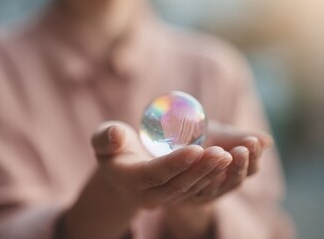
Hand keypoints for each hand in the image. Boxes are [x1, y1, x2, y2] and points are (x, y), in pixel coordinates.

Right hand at [91, 121, 232, 208]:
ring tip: (230, 156)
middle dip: (200, 170)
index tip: (196, 148)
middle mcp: (148, 195)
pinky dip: (214, 179)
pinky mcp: (177, 197)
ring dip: (211, 174)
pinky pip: (197, 191)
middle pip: (177, 185)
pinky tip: (229, 165)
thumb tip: (115, 134)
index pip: (154, 174)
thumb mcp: (102, 139)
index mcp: (129, 179)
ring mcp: (164, 199)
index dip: (175, 163)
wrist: (122, 172)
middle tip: (221, 152)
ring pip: (191, 190)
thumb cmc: (113, 149)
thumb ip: (105, 137)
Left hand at [170, 120, 273, 203]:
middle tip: (241, 149)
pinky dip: (193, 177)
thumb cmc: (196, 140)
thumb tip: (268, 142)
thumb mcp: (217, 136)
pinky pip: (186, 188)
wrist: (161, 148)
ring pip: (211, 187)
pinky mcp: (176, 196)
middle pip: (234, 181)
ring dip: (216, 170)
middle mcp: (218, 188)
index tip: (252, 141)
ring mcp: (198, 194)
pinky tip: (196, 162)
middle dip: (240, 165)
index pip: (249, 169)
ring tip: (220, 153)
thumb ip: (237, 138)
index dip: (253, 157)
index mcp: (231, 174)